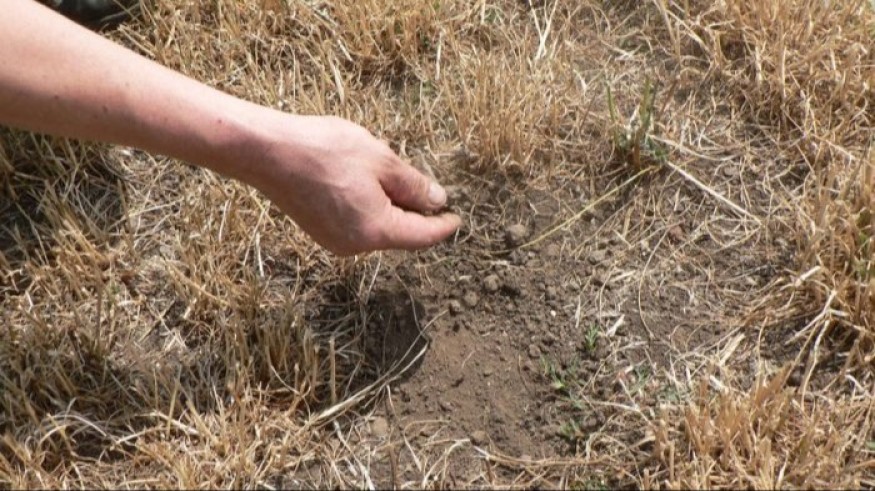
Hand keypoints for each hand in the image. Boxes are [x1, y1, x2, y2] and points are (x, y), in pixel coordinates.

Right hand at [236, 113, 461, 255]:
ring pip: (377, 227)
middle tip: (427, 187)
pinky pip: (357, 222)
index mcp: (376, 230)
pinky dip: (370, 206)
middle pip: (399, 233)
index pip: (421, 235)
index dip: (442, 226)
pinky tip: (365, 180)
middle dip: (415, 212)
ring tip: (390, 175)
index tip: (457, 219)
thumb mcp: (382, 161)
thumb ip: (413, 185)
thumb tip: (437, 201)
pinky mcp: (319, 229)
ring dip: (391, 206)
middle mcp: (355, 245)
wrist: (266, 152)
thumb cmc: (325, 151)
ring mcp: (334, 240)